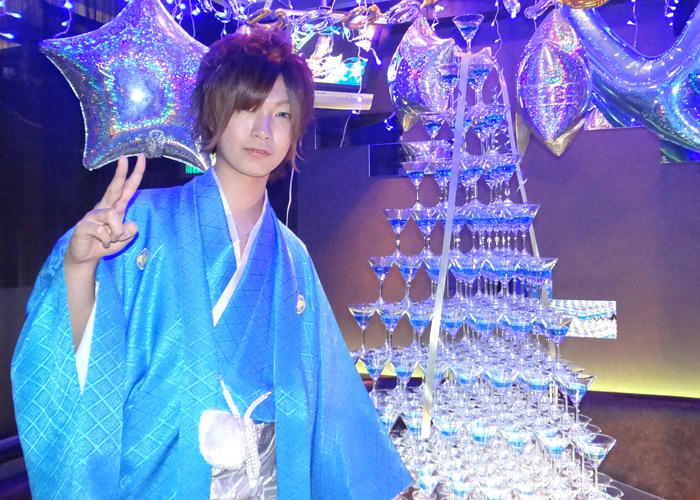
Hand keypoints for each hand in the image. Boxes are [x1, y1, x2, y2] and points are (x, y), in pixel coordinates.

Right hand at [65, 154, 145, 268]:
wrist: (85, 257)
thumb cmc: (105, 244)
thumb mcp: (123, 240)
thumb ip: (129, 233)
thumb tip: (132, 224)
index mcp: (116, 207)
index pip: (127, 188)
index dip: (135, 174)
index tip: (141, 158)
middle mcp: (104, 207)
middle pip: (115, 187)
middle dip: (121, 172)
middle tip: (125, 158)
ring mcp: (93, 215)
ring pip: (113, 216)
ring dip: (116, 233)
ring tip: (110, 240)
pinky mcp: (84, 225)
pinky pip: (103, 231)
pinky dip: (107, 241)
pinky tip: (101, 243)